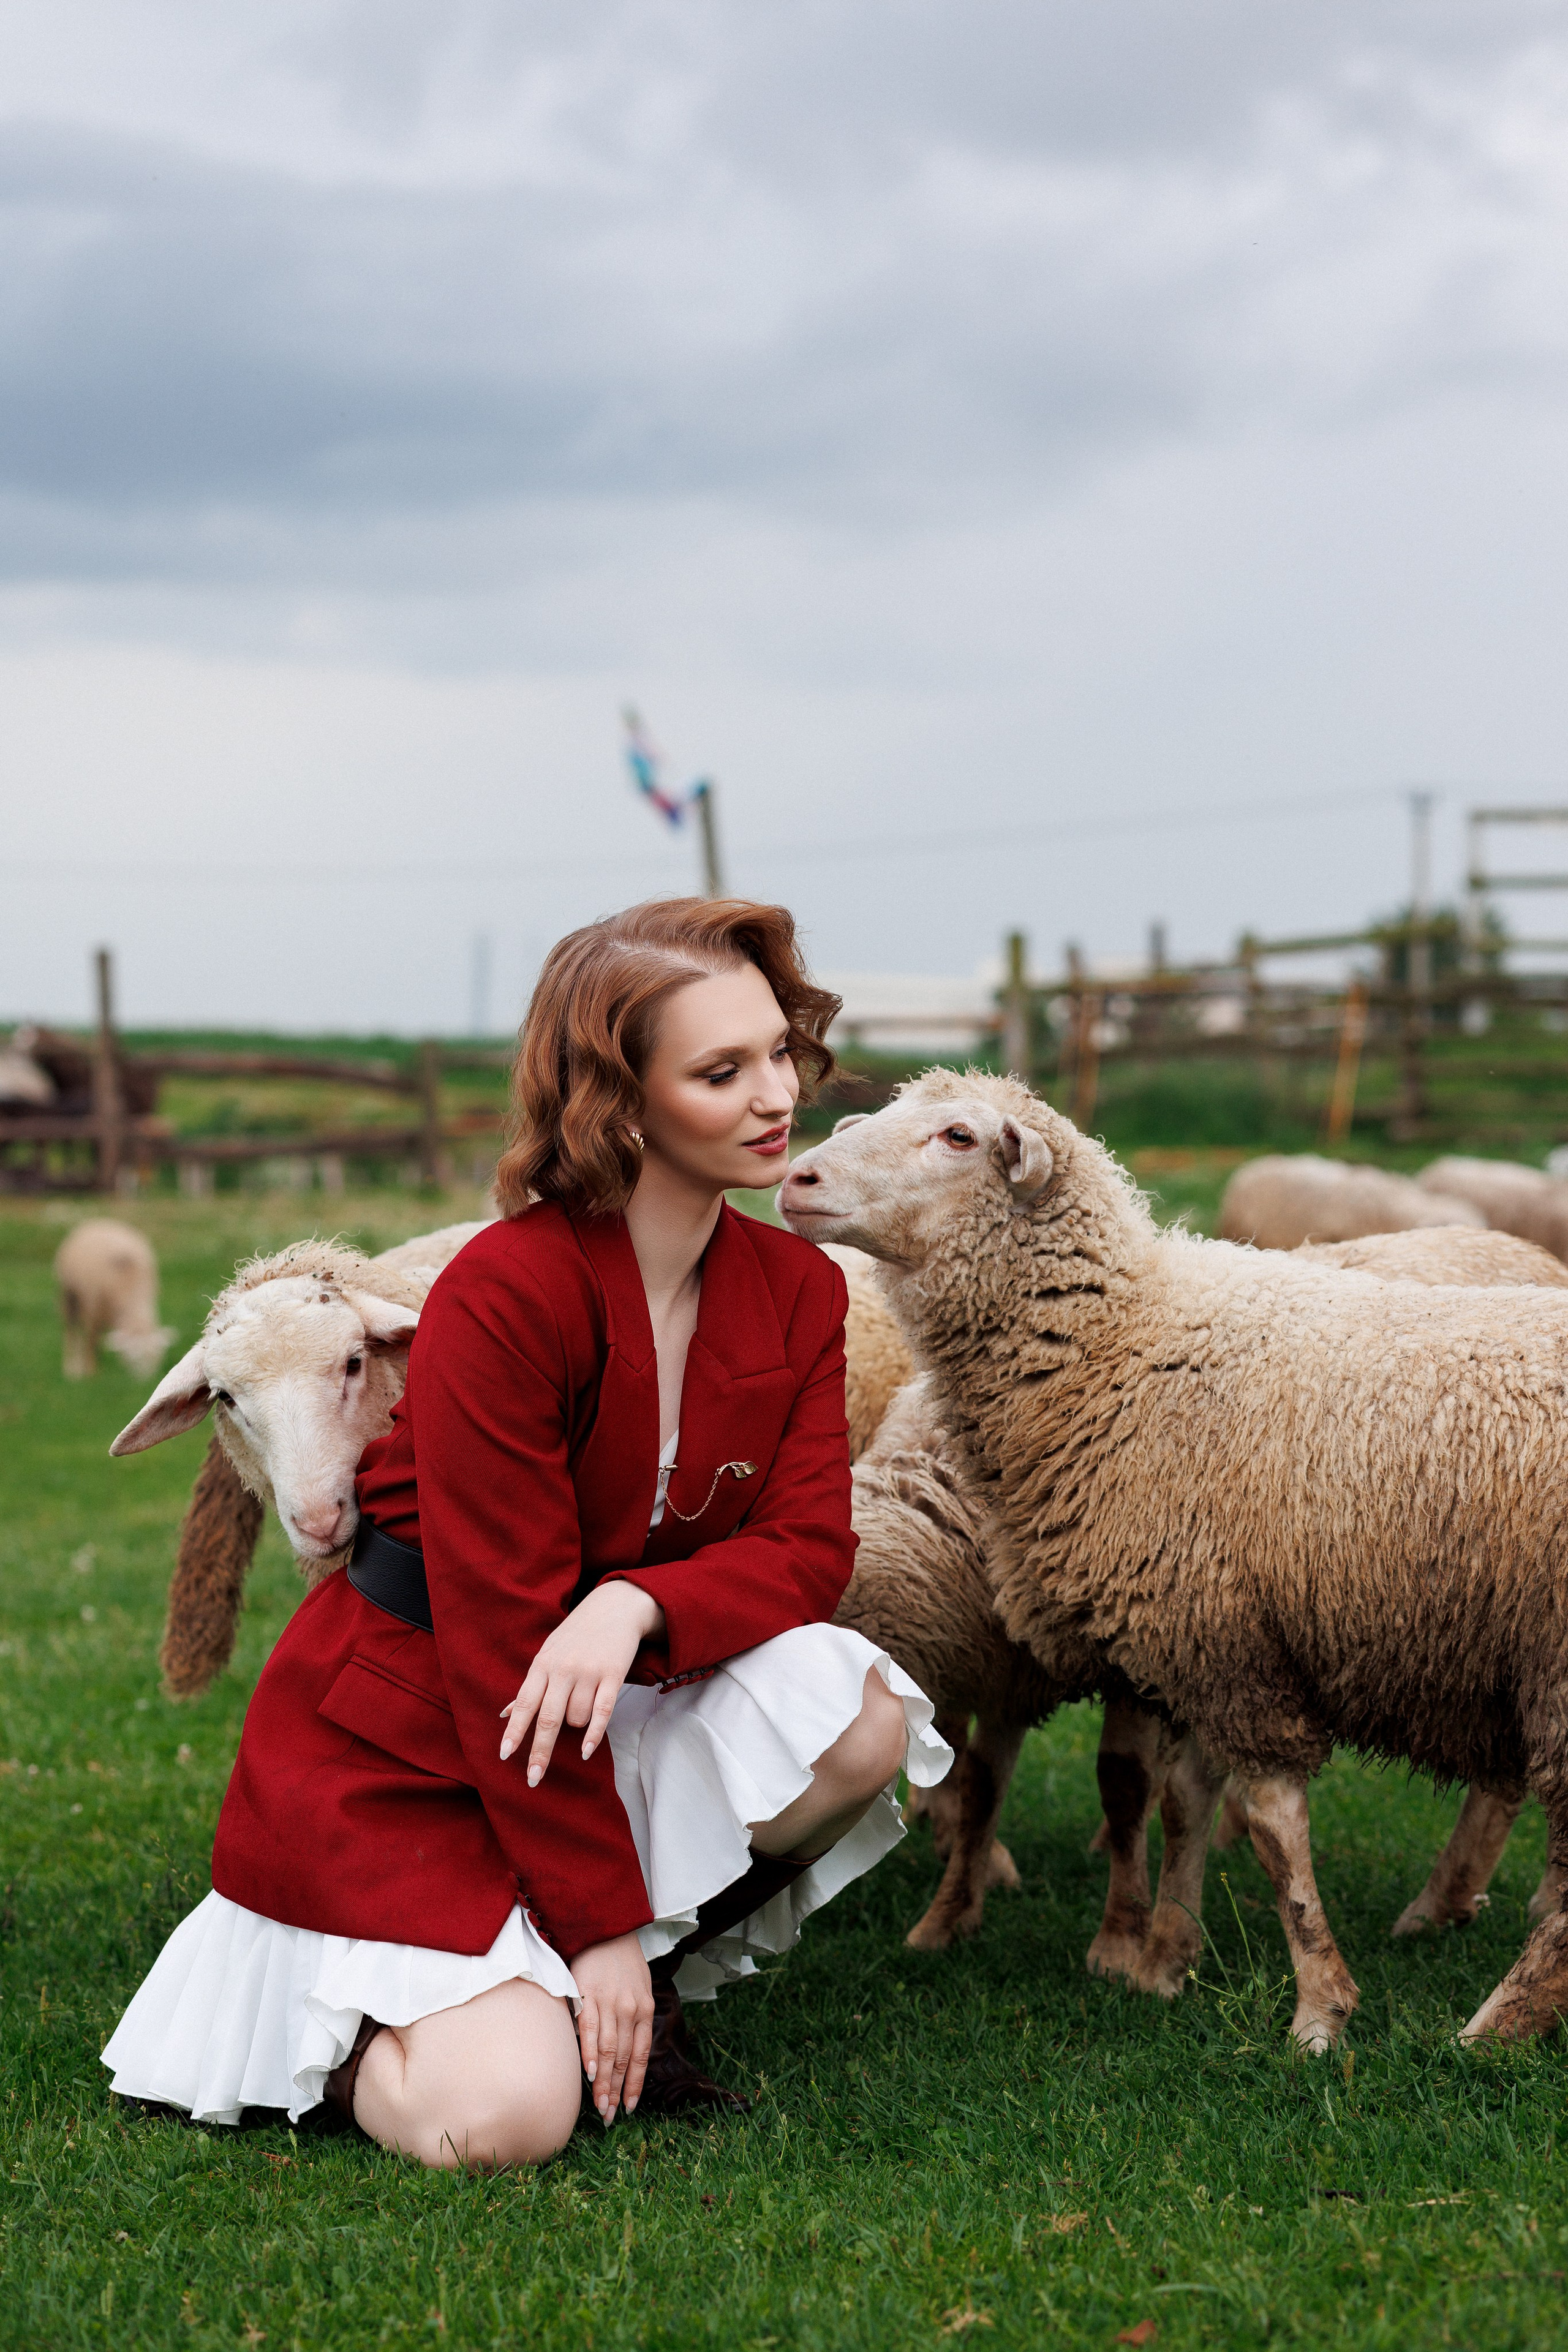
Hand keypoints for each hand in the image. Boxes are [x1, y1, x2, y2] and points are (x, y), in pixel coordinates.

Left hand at [499, 1580, 665, 1783]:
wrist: (615, 1607)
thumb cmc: (576, 1635)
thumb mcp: (547, 1654)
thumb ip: (529, 1687)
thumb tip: (503, 1715)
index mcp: (542, 1665)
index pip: (524, 1702)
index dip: (515, 1731)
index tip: (505, 1755)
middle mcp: (562, 1669)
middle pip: (548, 1719)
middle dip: (540, 1751)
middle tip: (533, 1778)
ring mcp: (588, 1672)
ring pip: (576, 1718)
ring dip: (576, 1726)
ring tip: (582, 1705)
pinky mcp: (613, 1675)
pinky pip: (602, 1712)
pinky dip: (594, 1734)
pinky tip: (586, 1751)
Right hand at [571, 1932, 653, 2120]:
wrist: (607, 1926)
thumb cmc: (624, 1962)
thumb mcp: (640, 1988)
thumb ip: (635, 2019)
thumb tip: (627, 2054)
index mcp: (644, 2009)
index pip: (641, 2056)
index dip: (635, 2085)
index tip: (629, 2109)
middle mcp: (629, 2009)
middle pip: (623, 2058)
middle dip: (616, 2090)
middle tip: (609, 2117)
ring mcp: (608, 2002)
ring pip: (607, 2050)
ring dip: (603, 2081)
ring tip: (599, 2105)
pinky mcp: (587, 1994)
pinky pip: (589, 2029)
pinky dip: (590, 2053)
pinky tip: (590, 2073)